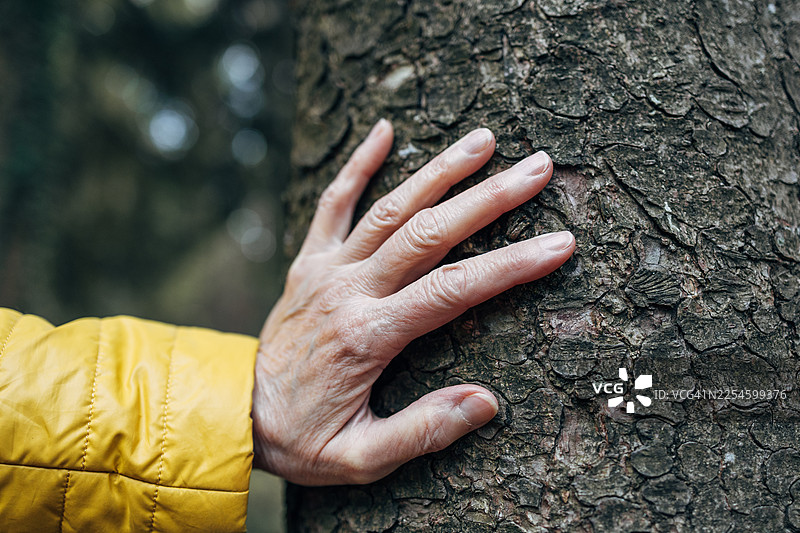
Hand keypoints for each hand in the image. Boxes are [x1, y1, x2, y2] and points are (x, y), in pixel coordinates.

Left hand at [252, 119, 574, 484]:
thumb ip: (422, 431)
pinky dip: (357, 164)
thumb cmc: (300, 440)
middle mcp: (348, 292)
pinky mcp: (307, 262)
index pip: (452, 290)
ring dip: (439, 171)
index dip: (511, 266)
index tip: (559, 245)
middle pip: (429, 233)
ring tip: (485, 138)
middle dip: (488, 198)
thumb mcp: (359, 459)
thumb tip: (486, 402)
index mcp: (369, 337)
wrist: (231, 413)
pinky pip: (332, 203)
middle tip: (537, 169)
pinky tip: (383, 130)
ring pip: (390, 208)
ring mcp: (326, 270)